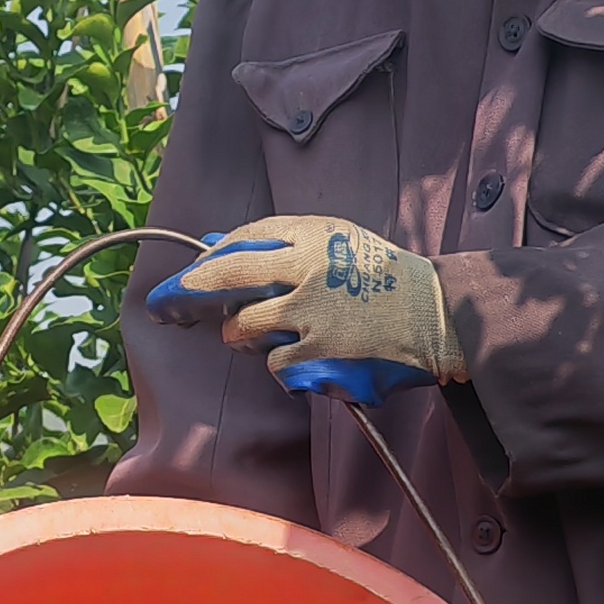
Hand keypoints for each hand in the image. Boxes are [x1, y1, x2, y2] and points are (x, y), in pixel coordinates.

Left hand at [147, 215, 464, 385]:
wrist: (439, 316)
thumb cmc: (380, 277)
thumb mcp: (335, 240)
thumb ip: (276, 240)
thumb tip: (210, 245)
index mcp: (310, 236)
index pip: (237, 245)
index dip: (200, 267)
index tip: (178, 283)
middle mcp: (306, 271)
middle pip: (224, 281)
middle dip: (184, 296)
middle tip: (163, 309)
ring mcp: (311, 315)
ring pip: (243, 331)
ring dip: (245, 337)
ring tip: (279, 334)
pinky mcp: (320, 357)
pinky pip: (275, 367)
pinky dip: (285, 368)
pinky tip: (314, 359)